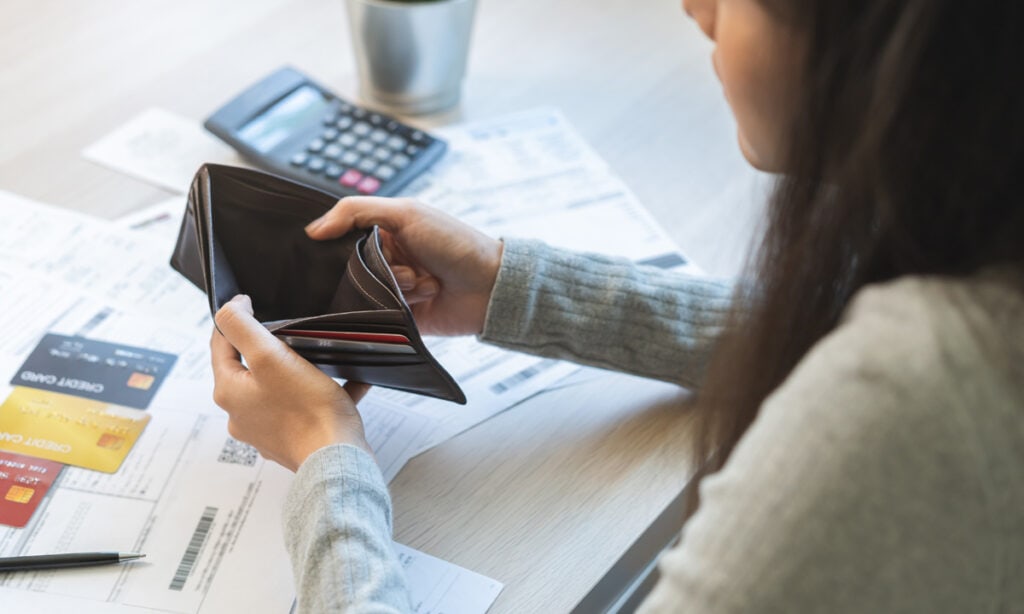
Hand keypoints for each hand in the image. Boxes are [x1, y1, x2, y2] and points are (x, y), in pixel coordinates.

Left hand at [210, 295, 373, 471]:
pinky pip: (306, 407)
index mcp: (229, 392)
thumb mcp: (269, 356)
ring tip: (321, 358)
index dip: (233, 318)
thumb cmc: (307, 410)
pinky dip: (323, 392)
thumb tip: (230, 307)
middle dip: (268, 347)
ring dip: (297, 370)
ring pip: (278, 388)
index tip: (251, 302)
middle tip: (290, 333)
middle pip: (248, 368)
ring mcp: (266, 429)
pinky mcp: (292, 439)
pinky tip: (349, 381)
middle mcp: (241, 414)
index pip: (220, 345)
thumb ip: (241, 326)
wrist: (336, 459)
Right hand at [305, 197, 502, 335]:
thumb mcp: (406, 213)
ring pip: (366, 296)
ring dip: (396, 288)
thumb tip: (313, 229)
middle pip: (351, 271)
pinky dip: (402, 308)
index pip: (343, 240)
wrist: (490, 286)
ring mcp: (394, 291)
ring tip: (422, 281)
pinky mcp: (401, 319)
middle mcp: (387, 262)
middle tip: (402, 266)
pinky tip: (426, 298)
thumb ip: (356, 211)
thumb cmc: (455, 243)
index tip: (348, 250)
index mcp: (385, 234)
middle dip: (376, 270)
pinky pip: (381, 318)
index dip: (342, 246)